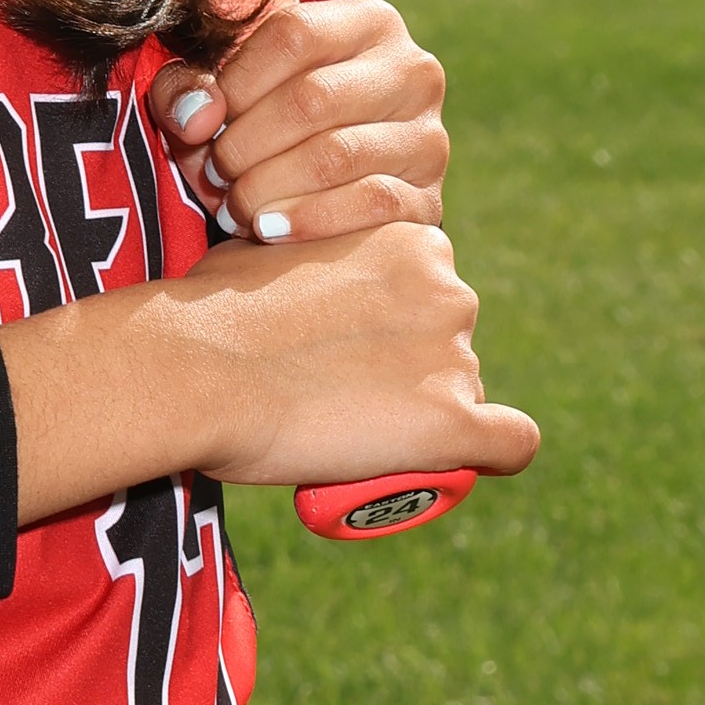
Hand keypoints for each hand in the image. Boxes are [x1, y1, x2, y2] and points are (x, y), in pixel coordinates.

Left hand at [159, 0, 446, 244]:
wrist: (327, 189)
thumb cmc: (266, 124)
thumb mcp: (223, 91)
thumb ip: (187, 88)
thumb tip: (198, 118)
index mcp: (370, 22)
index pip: (294, 35)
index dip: (236, 82)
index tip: (203, 124)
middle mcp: (413, 71)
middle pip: (313, 98)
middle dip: (246, 144)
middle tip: (214, 175)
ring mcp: (429, 137)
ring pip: (337, 155)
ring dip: (267, 188)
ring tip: (232, 207)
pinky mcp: (430, 198)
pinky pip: (369, 204)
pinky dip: (307, 220)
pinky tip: (268, 230)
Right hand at [180, 217, 540, 496]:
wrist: (195, 368)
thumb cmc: (211, 312)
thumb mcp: (271, 251)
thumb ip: (308, 259)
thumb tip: (291, 279)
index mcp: (415, 242)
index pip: (430, 295)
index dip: (393, 330)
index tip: (354, 354)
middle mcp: (450, 292)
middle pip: (450, 344)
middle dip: (411, 370)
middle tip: (348, 399)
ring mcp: (455, 359)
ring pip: (466, 394)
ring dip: (427, 413)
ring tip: (358, 437)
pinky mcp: (451, 423)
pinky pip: (509, 442)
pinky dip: (495, 453)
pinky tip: (471, 463)